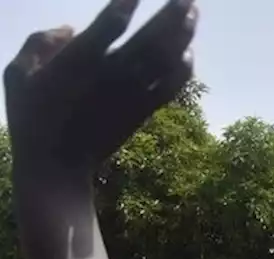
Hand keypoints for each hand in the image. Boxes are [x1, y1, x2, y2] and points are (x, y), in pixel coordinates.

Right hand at [4, 0, 195, 182]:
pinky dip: (183, 69)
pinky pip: (170, 86)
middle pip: (151, 38)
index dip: (127, 4)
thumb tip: (70, 27)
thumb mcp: (18, 74)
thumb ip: (40, 43)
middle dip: (172, 13)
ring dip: (183, 34)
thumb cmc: (31, 116)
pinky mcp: (142, 111)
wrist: (58, 165)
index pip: (111, 23)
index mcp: (80, 60)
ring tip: (193, 12)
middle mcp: (112, 74)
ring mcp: (131, 94)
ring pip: (166, 59)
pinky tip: (189, 53)